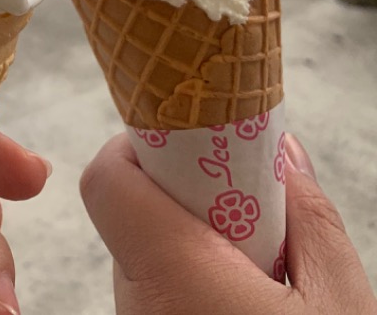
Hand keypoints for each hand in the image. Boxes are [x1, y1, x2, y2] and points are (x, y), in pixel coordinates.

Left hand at [81, 132, 376, 314]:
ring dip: (192, 253)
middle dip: (185, 203)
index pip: (107, 180)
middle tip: (251, 218)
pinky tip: (243, 309)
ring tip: (260, 278)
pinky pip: (155, 304)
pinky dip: (189, 291)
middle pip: (131, 220)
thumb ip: (310, 218)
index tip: (195, 153)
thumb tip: (284, 152)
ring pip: (145, 266)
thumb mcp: (342, 304)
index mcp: (170, 275)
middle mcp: (134, 308)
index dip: (141, 150)